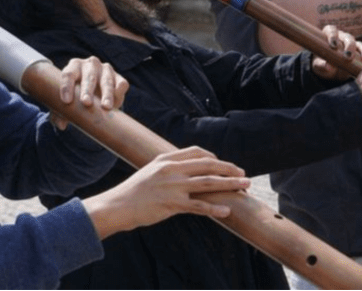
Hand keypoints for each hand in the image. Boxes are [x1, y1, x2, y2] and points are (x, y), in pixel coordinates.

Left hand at [52, 56, 129, 129]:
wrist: (93, 90)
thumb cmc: (75, 94)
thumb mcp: (66, 101)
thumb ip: (60, 112)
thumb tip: (61, 125)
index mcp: (74, 66)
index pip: (68, 74)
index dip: (66, 87)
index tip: (66, 101)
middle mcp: (90, 64)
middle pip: (88, 77)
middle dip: (87, 90)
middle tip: (86, 103)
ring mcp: (106, 69)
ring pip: (106, 81)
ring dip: (106, 94)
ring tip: (106, 107)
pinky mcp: (119, 77)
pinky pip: (121, 83)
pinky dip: (119, 91)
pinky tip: (117, 100)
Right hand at [83, 146, 250, 237]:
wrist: (117, 206)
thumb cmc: (134, 191)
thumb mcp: (150, 171)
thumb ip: (169, 167)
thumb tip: (187, 170)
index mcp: (166, 158)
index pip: (197, 152)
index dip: (215, 157)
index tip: (224, 165)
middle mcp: (172, 169)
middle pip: (208, 164)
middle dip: (229, 169)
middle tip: (244, 174)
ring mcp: (173, 186)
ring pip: (208, 183)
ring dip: (229, 184)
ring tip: (244, 187)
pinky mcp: (172, 204)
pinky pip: (199, 206)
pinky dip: (214, 208)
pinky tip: (226, 210)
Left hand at [310, 25, 361, 79]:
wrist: (330, 70)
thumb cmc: (322, 63)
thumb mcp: (319, 65)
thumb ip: (322, 65)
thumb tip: (328, 67)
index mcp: (329, 35)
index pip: (331, 31)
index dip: (332, 36)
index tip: (333, 45)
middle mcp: (341, 37)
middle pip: (347, 37)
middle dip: (349, 46)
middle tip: (348, 57)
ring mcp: (351, 43)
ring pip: (358, 44)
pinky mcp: (359, 51)